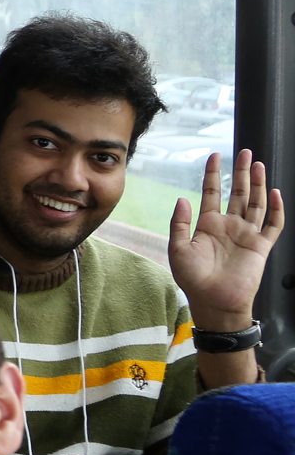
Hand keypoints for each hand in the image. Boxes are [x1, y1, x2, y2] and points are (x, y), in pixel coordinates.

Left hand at [170, 149, 284, 331]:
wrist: (214, 302)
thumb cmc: (193, 279)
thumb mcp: (178, 249)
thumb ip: (179, 223)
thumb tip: (182, 198)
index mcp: (208, 225)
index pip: (212, 193)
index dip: (213, 174)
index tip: (214, 155)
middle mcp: (229, 226)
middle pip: (237, 192)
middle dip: (241, 172)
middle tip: (245, 152)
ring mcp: (246, 234)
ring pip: (255, 202)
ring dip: (258, 184)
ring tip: (258, 164)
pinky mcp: (261, 246)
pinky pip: (273, 224)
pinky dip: (276, 209)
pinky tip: (275, 192)